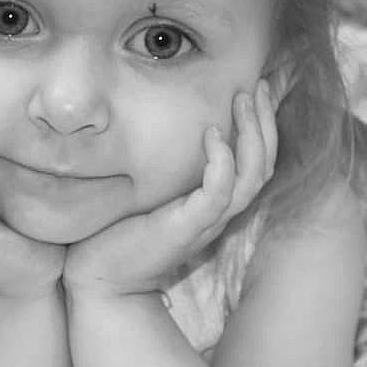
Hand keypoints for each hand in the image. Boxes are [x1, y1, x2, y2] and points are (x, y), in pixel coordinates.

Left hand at [62, 82, 279, 298]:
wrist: (101, 278)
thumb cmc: (120, 232)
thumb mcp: (152, 191)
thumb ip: (169, 167)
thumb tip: (164, 126)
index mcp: (215, 205)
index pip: (257, 165)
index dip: (263, 128)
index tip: (257, 91)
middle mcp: (219, 215)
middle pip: (263, 167)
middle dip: (265, 124)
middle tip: (261, 87)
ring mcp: (206, 223)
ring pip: (250, 178)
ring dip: (251, 136)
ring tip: (243, 100)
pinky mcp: (186, 229)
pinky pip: (218, 195)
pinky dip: (221, 163)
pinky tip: (212, 134)